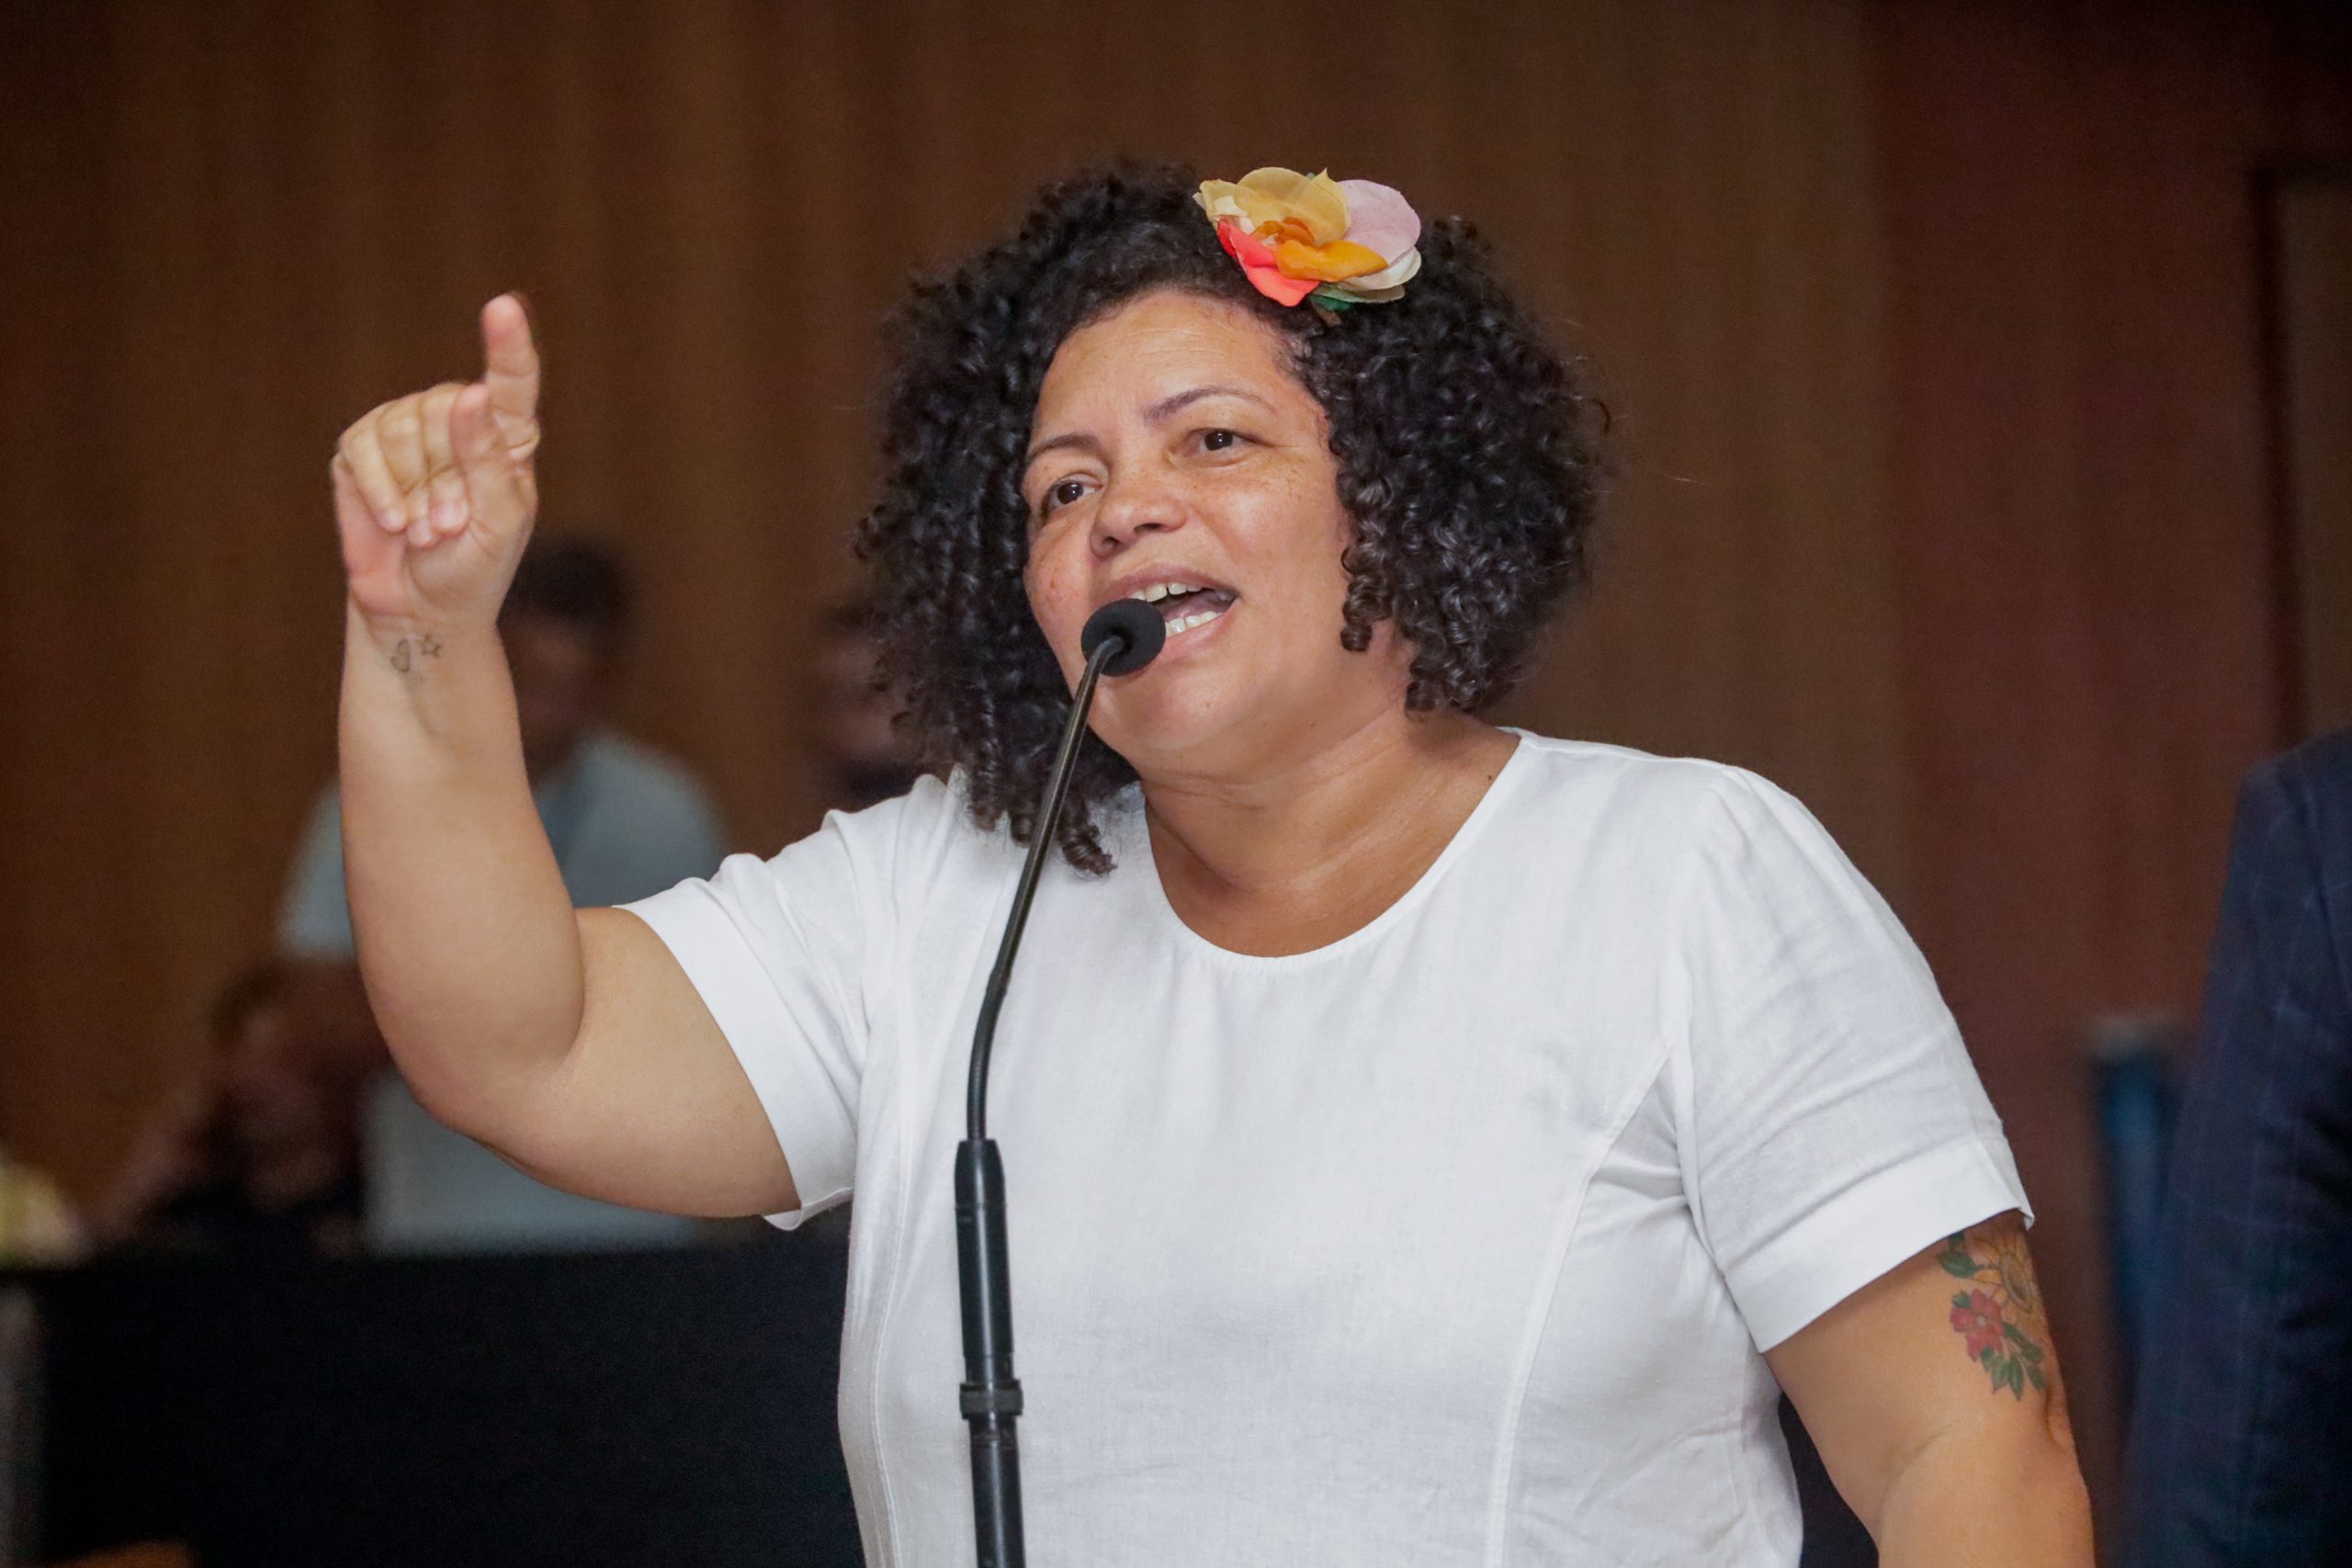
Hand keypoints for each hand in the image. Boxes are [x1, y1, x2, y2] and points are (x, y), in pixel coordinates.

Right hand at [331, 295, 541, 632]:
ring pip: (402, 428)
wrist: (421, 609)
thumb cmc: (474, 567)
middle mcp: (456, 422)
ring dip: (414, 491)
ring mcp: (405, 432)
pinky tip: (395, 524)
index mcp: (506, 436)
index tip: (502, 309)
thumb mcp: (496, 519)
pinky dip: (379, 491)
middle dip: (446, 479)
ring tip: (426, 531)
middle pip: (443, 410)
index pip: (512, 382)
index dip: (507, 346)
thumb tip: (471, 393)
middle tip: (451, 526)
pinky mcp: (360, 450)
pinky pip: (363, 446)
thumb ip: (486, 458)